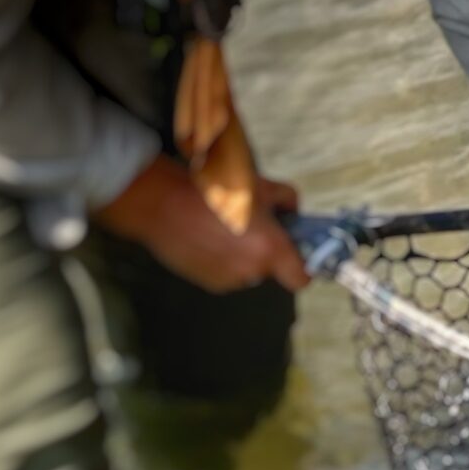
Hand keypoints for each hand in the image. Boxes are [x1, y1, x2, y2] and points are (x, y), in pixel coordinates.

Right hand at [94, 154, 309, 293]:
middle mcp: (251, 272)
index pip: (301, 279)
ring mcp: (227, 281)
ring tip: (225, 229)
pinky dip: (223, 260)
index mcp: (270, 250)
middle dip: (266, 252)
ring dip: (243, 256)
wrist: (165, 204)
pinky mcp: (206, 283)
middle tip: (253, 228)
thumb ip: (288, 201)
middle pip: (271, 270)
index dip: (304, 268)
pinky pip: (226, 273)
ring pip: (247, 271)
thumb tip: (293, 213)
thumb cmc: (217, 191)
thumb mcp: (262, 186)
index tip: (297, 255)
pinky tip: (209, 238)